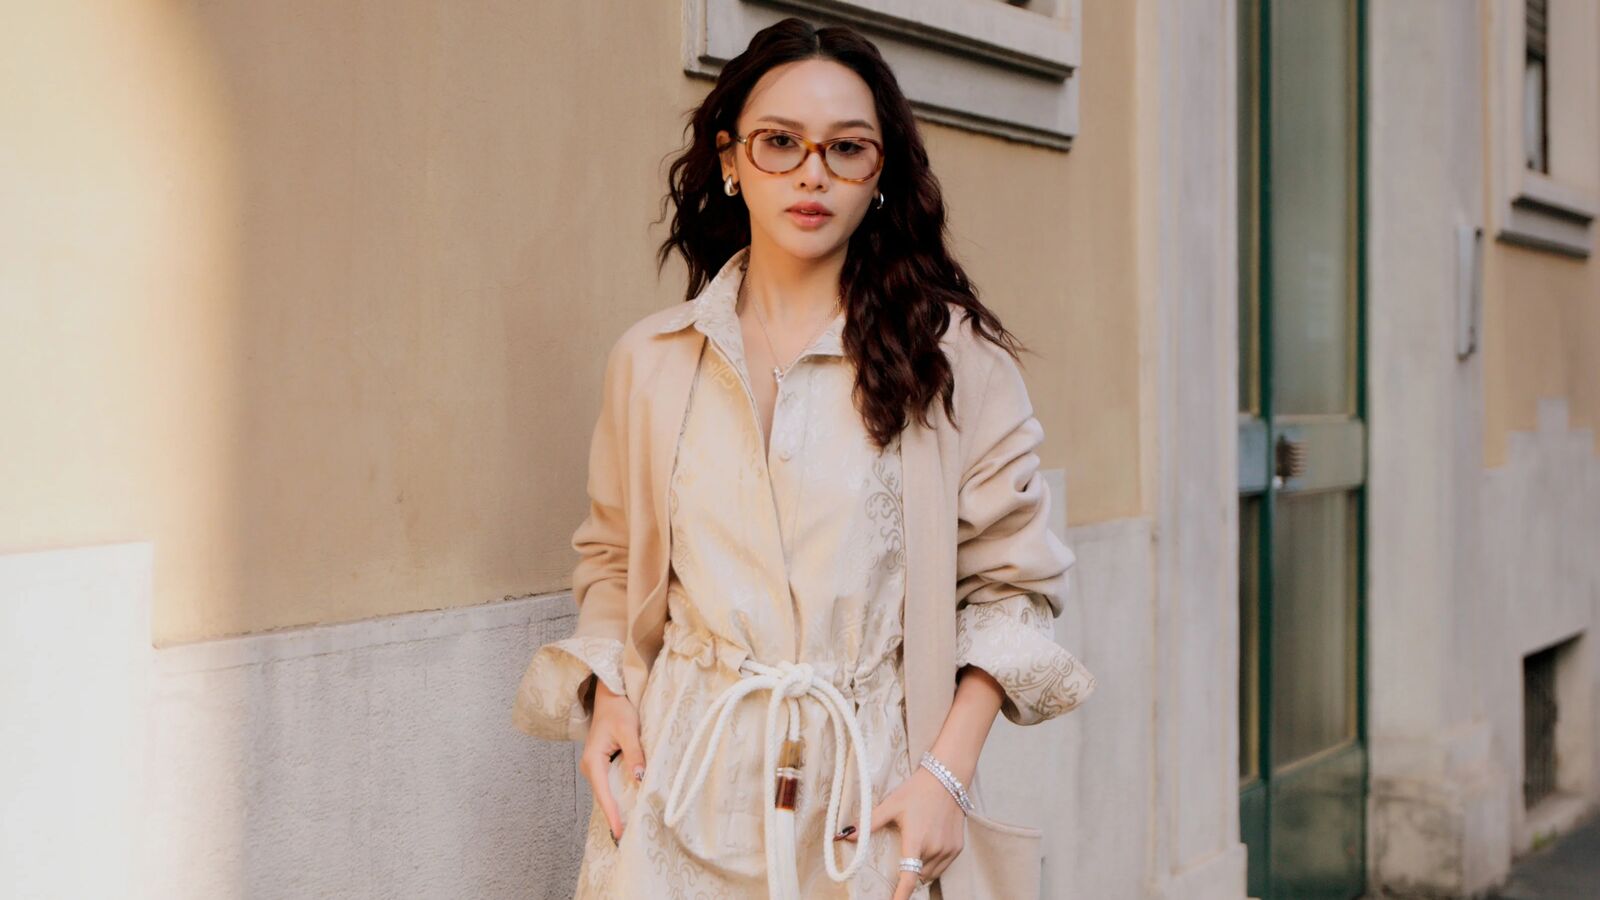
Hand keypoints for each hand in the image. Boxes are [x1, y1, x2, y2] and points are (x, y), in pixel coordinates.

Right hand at [579, 678, 643, 842]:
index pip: (603, 793)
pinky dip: (618, 797)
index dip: (612, 814)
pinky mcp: (603, 765)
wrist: (610, 695)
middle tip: (627, 839)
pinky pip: (610, 785)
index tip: (619, 833)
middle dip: (615, 816)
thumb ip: (635, 754)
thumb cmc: (619, 710)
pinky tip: (629, 807)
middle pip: (604, 797)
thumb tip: (639, 778)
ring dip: (617, 808)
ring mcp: (595, 767)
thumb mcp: (629, 731)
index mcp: (593, 760)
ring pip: (607, 792)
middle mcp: (590, 767)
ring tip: (629, 828)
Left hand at [837, 767, 964, 898]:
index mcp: (916, 840)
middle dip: (908, 873)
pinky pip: (943, 866)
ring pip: (930, 873)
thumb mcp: (891, 805)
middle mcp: (934, 848)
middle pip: (917, 875)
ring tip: (914, 850)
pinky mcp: (957, 847)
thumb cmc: (917, 790)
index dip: (901, 895)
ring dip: (920, 870)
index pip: (909, 877)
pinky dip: (933, 864)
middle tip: (901, 858)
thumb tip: (843, 836)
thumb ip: (868, 824)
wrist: (947, 777)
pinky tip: (928, 847)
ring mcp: (948, 849)